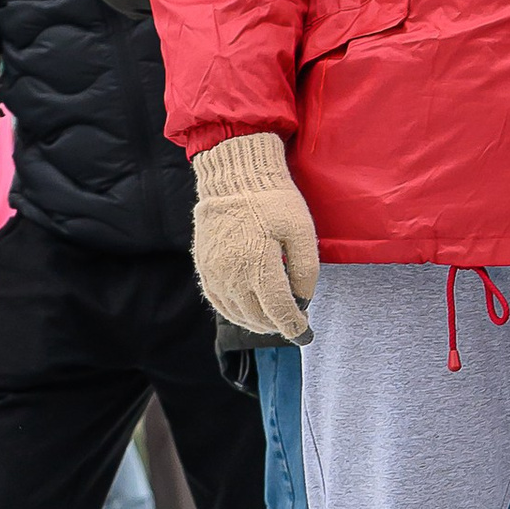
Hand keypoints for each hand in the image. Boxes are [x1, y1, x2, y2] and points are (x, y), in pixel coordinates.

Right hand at [190, 132, 319, 342]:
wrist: (234, 177)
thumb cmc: (272, 200)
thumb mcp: (301, 230)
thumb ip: (306, 270)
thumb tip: (303, 300)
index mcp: (258, 266)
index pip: (278, 311)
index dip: (294, 326)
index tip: (305, 332)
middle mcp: (232, 275)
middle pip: (258, 317)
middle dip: (278, 324)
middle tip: (294, 321)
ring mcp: (214, 273)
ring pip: (237, 314)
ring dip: (258, 322)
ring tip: (274, 318)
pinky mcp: (204, 267)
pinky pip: (218, 301)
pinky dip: (236, 312)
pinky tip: (249, 310)